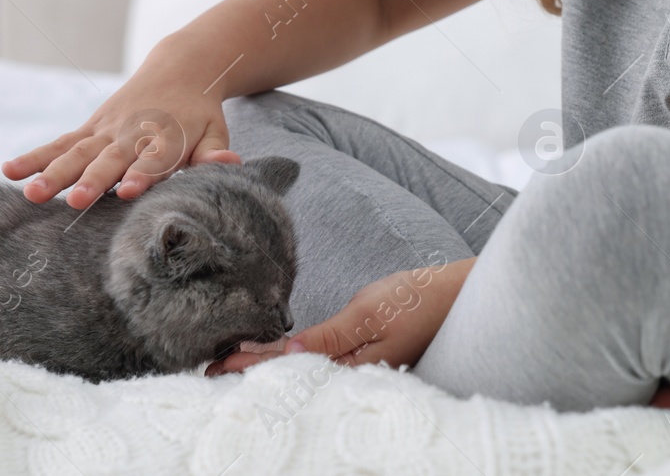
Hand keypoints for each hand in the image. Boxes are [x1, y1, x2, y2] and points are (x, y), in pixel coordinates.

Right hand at [0, 55, 239, 208]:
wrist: (180, 68)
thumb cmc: (200, 113)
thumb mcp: (216, 130)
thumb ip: (215, 152)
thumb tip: (230, 164)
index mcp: (166, 138)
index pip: (155, 159)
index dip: (143, 174)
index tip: (128, 191)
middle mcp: (132, 133)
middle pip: (110, 159)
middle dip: (93, 179)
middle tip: (76, 201)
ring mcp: (107, 129)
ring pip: (77, 152)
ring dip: (54, 172)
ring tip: (32, 194)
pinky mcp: (91, 128)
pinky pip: (60, 143)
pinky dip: (35, 156)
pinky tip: (9, 172)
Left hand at [204, 257, 475, 375]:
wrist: (458, 295)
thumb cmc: (418, 299)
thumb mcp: (370, 313)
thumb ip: (330, 338)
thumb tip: (288, 354)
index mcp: (351, 367)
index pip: (290, 368)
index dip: (252, 366)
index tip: (217, 366)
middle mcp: (351, 371)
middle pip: (292, 374)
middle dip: (252, 372)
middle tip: (211, 371)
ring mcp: (359, 363)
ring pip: (304, 368)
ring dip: (270, 366)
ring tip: (234, 365)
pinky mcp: (365, 352)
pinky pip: (322, 360)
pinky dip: (295, 358)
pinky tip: (280, 356)